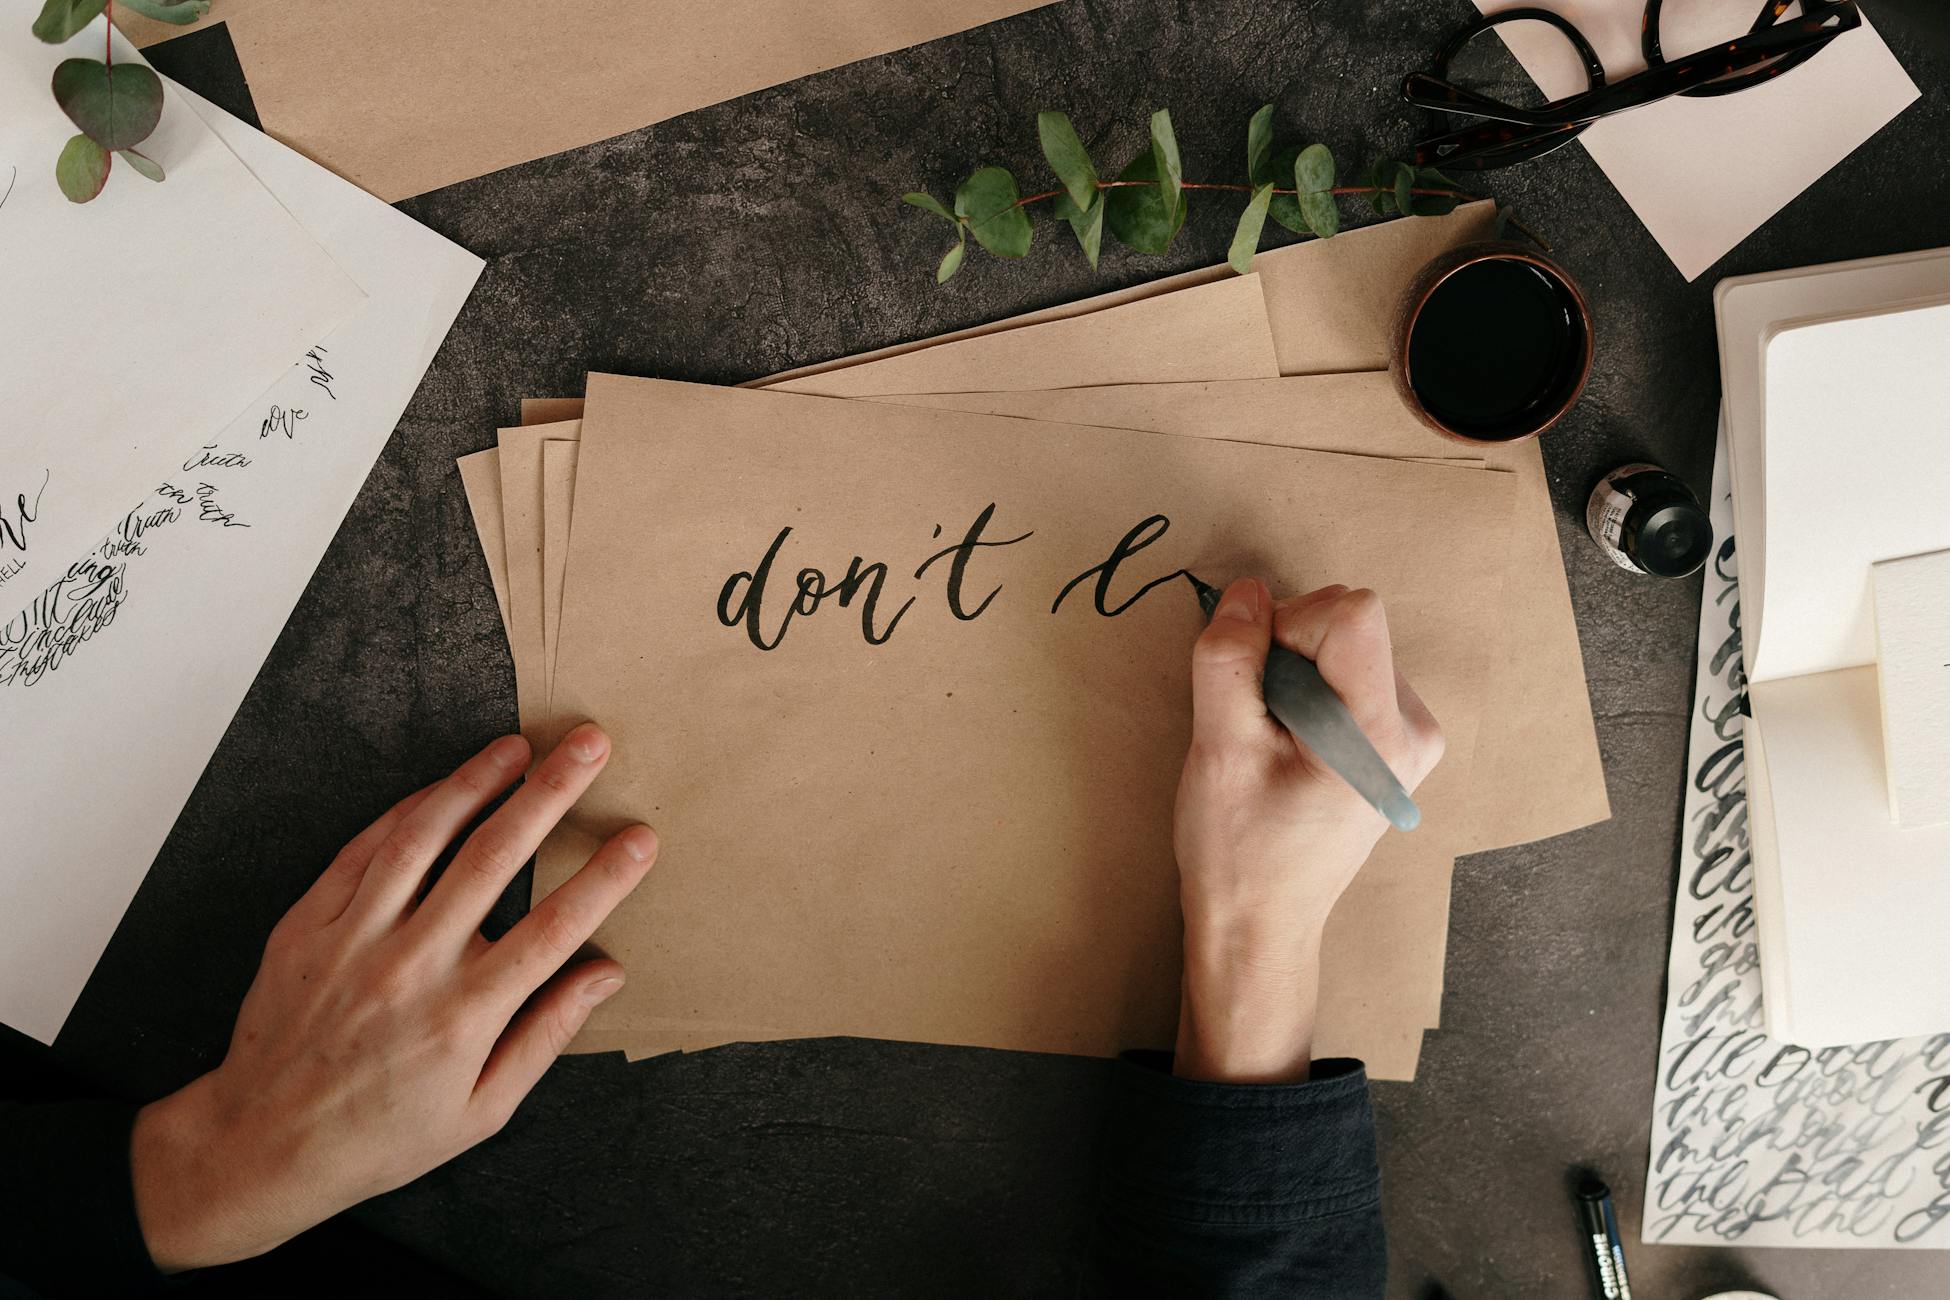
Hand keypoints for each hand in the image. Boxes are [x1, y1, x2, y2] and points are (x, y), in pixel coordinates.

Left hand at [130, 724, 653, 1272]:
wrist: (262, 1146)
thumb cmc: (382, 1135)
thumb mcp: (483, 1109)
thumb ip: (546, 1035)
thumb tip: (606, 974)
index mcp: (463, 1017)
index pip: (554, 930)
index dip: (605, 877)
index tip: (641, 837)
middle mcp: (410, 969)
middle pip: (493, 859)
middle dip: (549, 794)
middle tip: (587, 745)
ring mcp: (352, 942)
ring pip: (422, 839)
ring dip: (475, 782)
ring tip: (517, 746)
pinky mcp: (306, 927)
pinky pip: (361, 852)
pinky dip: (406, 812)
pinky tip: (442, 788)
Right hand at [1172, 580, 1442, 1083]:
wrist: (1260, 924)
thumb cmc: (1240, 851)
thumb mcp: (1219, 749)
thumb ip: (1230, 661)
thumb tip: (1244, 591)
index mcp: (1381, 733)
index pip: (1351, 611)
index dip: (1288, 626)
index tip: (1257, 684)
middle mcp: (1413, 728)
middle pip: (1346, 623)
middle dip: (1287, 652)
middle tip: (1257, 724)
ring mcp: (1410, 737)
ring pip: (1343, 645)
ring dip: (1293, 675)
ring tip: (1270, 744)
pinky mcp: (1393, 742)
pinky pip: (1346, 673)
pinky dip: (1307, 693)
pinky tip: (1287, 747)